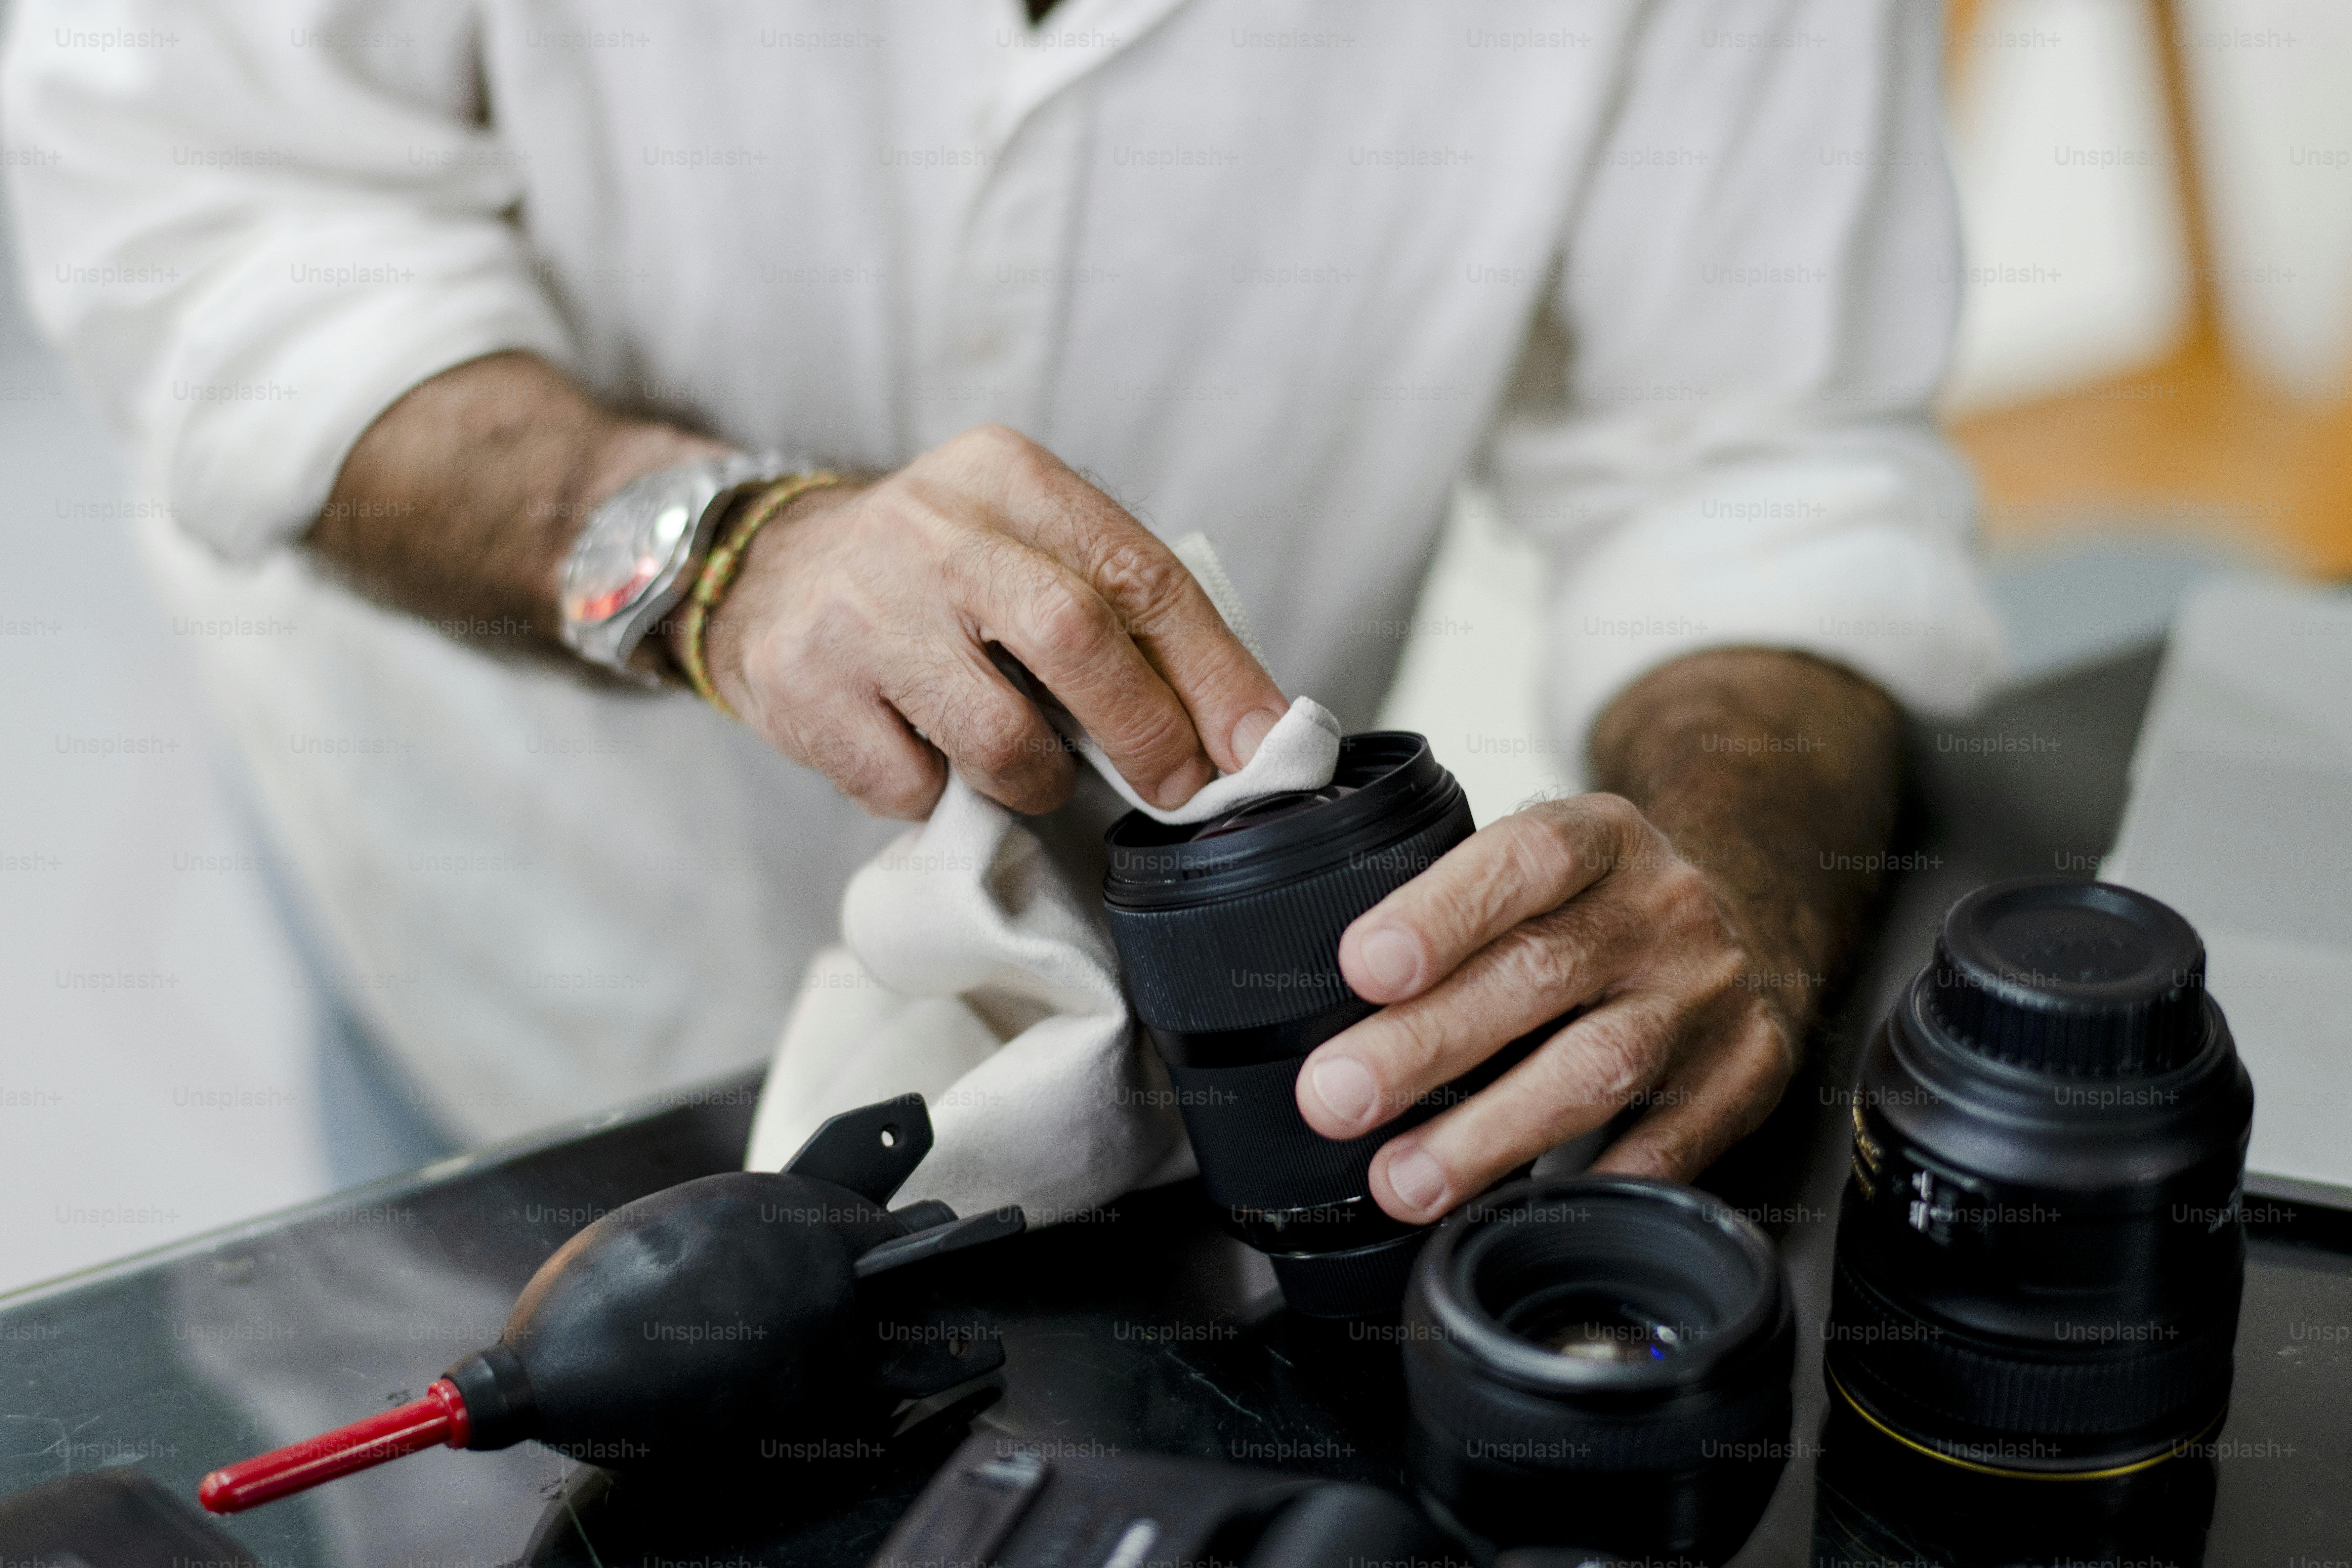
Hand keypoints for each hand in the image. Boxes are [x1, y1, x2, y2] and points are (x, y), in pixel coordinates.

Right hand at [684, 424, 1287, 818]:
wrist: (762, 570)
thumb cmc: (930, 576)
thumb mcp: (1021, 545)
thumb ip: (1118, 609)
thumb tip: (1242, 725)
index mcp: (1005, 476)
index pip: (1140, 574)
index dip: (1214, 671)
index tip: (1259, 742)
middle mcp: (931, 529)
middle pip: (1077, 638)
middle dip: (1149, 732)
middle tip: (1176, 789)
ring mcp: (861, 610)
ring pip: (1002, 738)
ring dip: (1040, 781)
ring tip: (1029, 771)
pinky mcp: (805, 689)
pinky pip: (914, 787)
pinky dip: (941, 796)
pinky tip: (926, 757)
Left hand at [1292, 793, 1798, 1222]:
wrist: (1750, 920)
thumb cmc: (1603, 903)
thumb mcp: (1544, 868)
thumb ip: (1457, 905)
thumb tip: (1324, 994)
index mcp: (1603, 837)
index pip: (1525, 859)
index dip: (1441, 912)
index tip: (1362, 966)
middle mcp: (1664, 909)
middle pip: (1542, 973)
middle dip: (1427, 1042)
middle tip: (1337, 1095)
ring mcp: (1708, 996)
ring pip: (1597, 1068)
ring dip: (1488, 1134)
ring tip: (1402, 1181)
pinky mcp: (1745, 1075)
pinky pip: (1661, 1150)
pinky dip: (1581, 1188)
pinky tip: (1507, 1213)